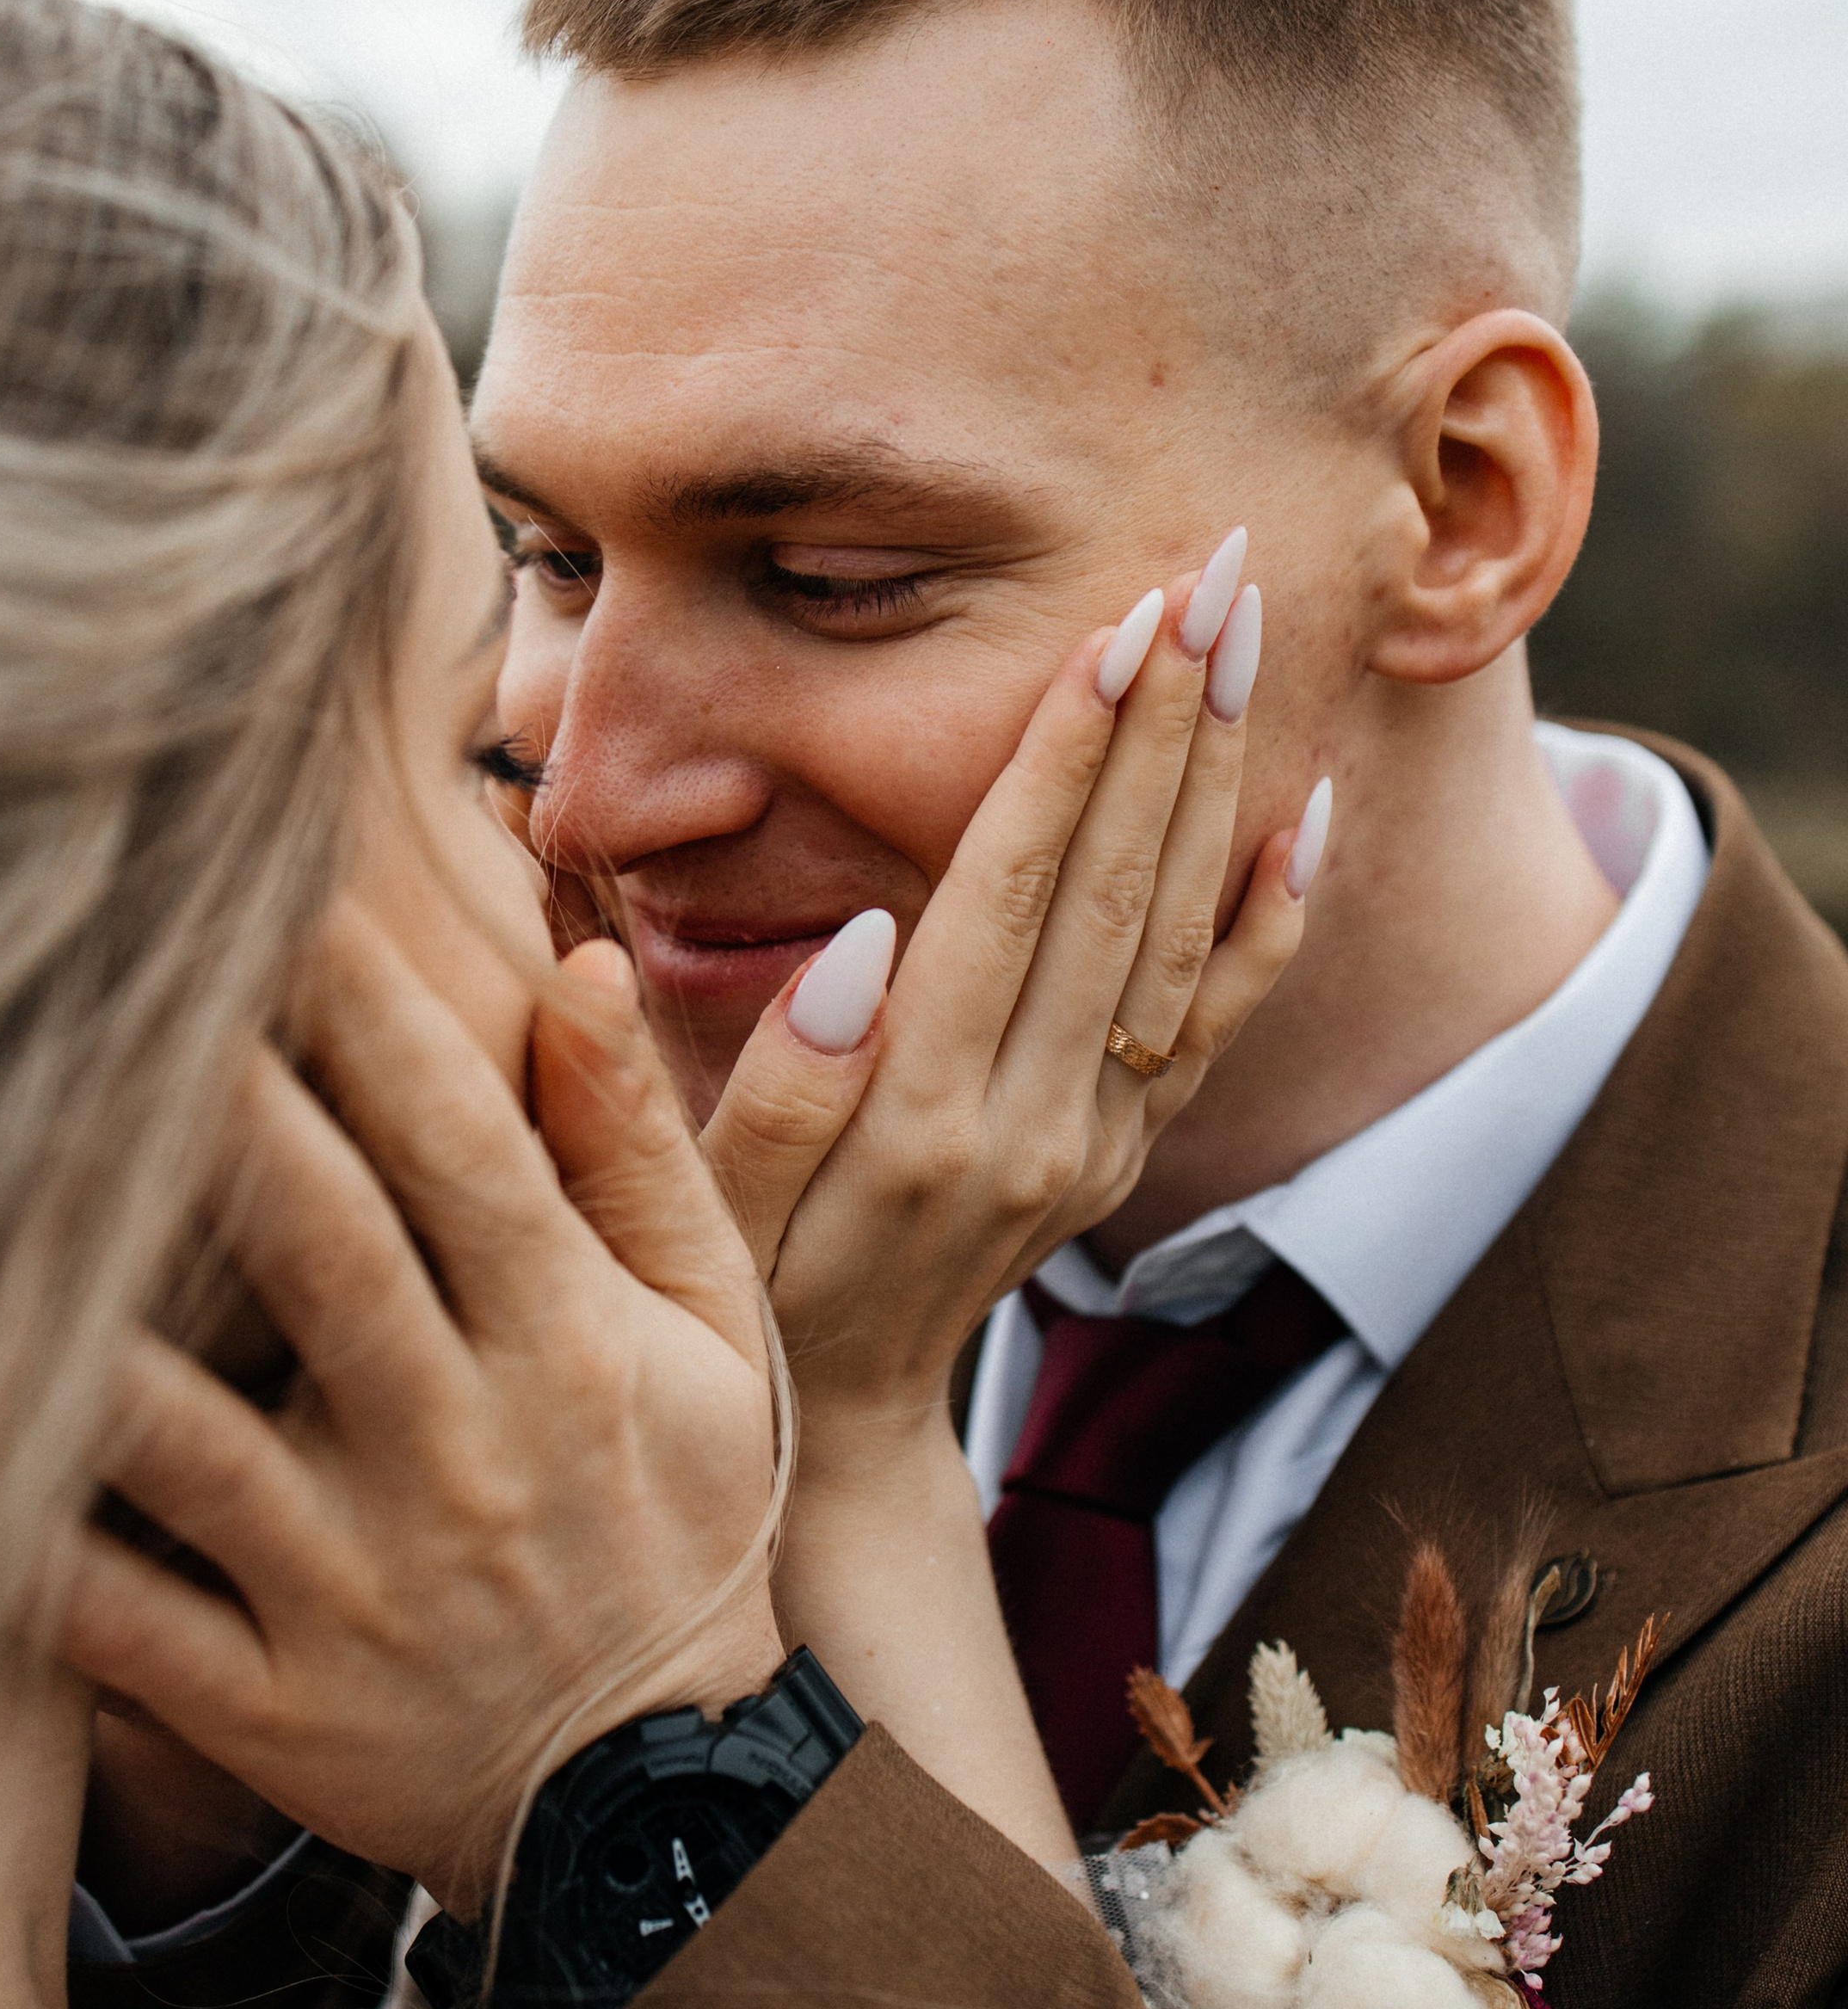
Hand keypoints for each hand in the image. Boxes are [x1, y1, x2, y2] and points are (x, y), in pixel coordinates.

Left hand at [53, 904, 782, 1916]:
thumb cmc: (680, 1523)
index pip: (462, 1149)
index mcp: (570, 1349)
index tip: (275, 880)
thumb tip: (580, 970)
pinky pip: (122, 1621)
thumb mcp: (716, 1340)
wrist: (663, 1813)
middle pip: (316, 1252)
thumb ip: (643, 1159)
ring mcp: (357, 1590)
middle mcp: (462, 1455)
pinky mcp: (272, 1708)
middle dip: (211, 1106)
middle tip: (102, 969)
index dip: (367, 1009)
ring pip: (186, 1440)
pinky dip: (26, 1542)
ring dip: (81, 1318)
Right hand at [705, 565, 1314, 1429]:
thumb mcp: (702, 1206)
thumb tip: (859, 942)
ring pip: (1177, 933)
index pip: (1007, 897)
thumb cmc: (734, 1293)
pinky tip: (1306, 812)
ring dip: (1217, 777)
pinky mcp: (1125, 1153)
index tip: (1116, 626)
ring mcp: (1095, 1143)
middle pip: (1116, 889)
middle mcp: (1030, 1124)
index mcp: (915, 1114)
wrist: (836, 1434)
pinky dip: (1271, 917)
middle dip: (1165, 720)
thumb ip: (779, 1084)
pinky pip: (1219, 1022)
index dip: (1063, 758)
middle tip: (1210, 573)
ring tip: (1249, 636)